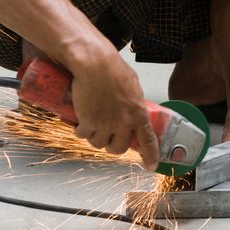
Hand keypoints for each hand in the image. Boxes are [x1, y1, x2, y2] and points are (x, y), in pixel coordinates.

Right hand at [70, 52, 158, 170]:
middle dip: (112, 146)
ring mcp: (105, 124)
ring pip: (98, 143)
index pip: (148, 140)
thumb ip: (133, 102)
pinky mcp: (88, 122)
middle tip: (107, 137)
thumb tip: (132, 109)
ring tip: (91, 126)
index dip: (150, 156)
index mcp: (138, 113)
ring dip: (94, 137)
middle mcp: (124, 123)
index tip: (150, 166)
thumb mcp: (133, 86)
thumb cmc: (113, 69)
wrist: (95, 64)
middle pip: (118, 148)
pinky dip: (80, 131)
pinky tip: (79, 122)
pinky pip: (83, 135)